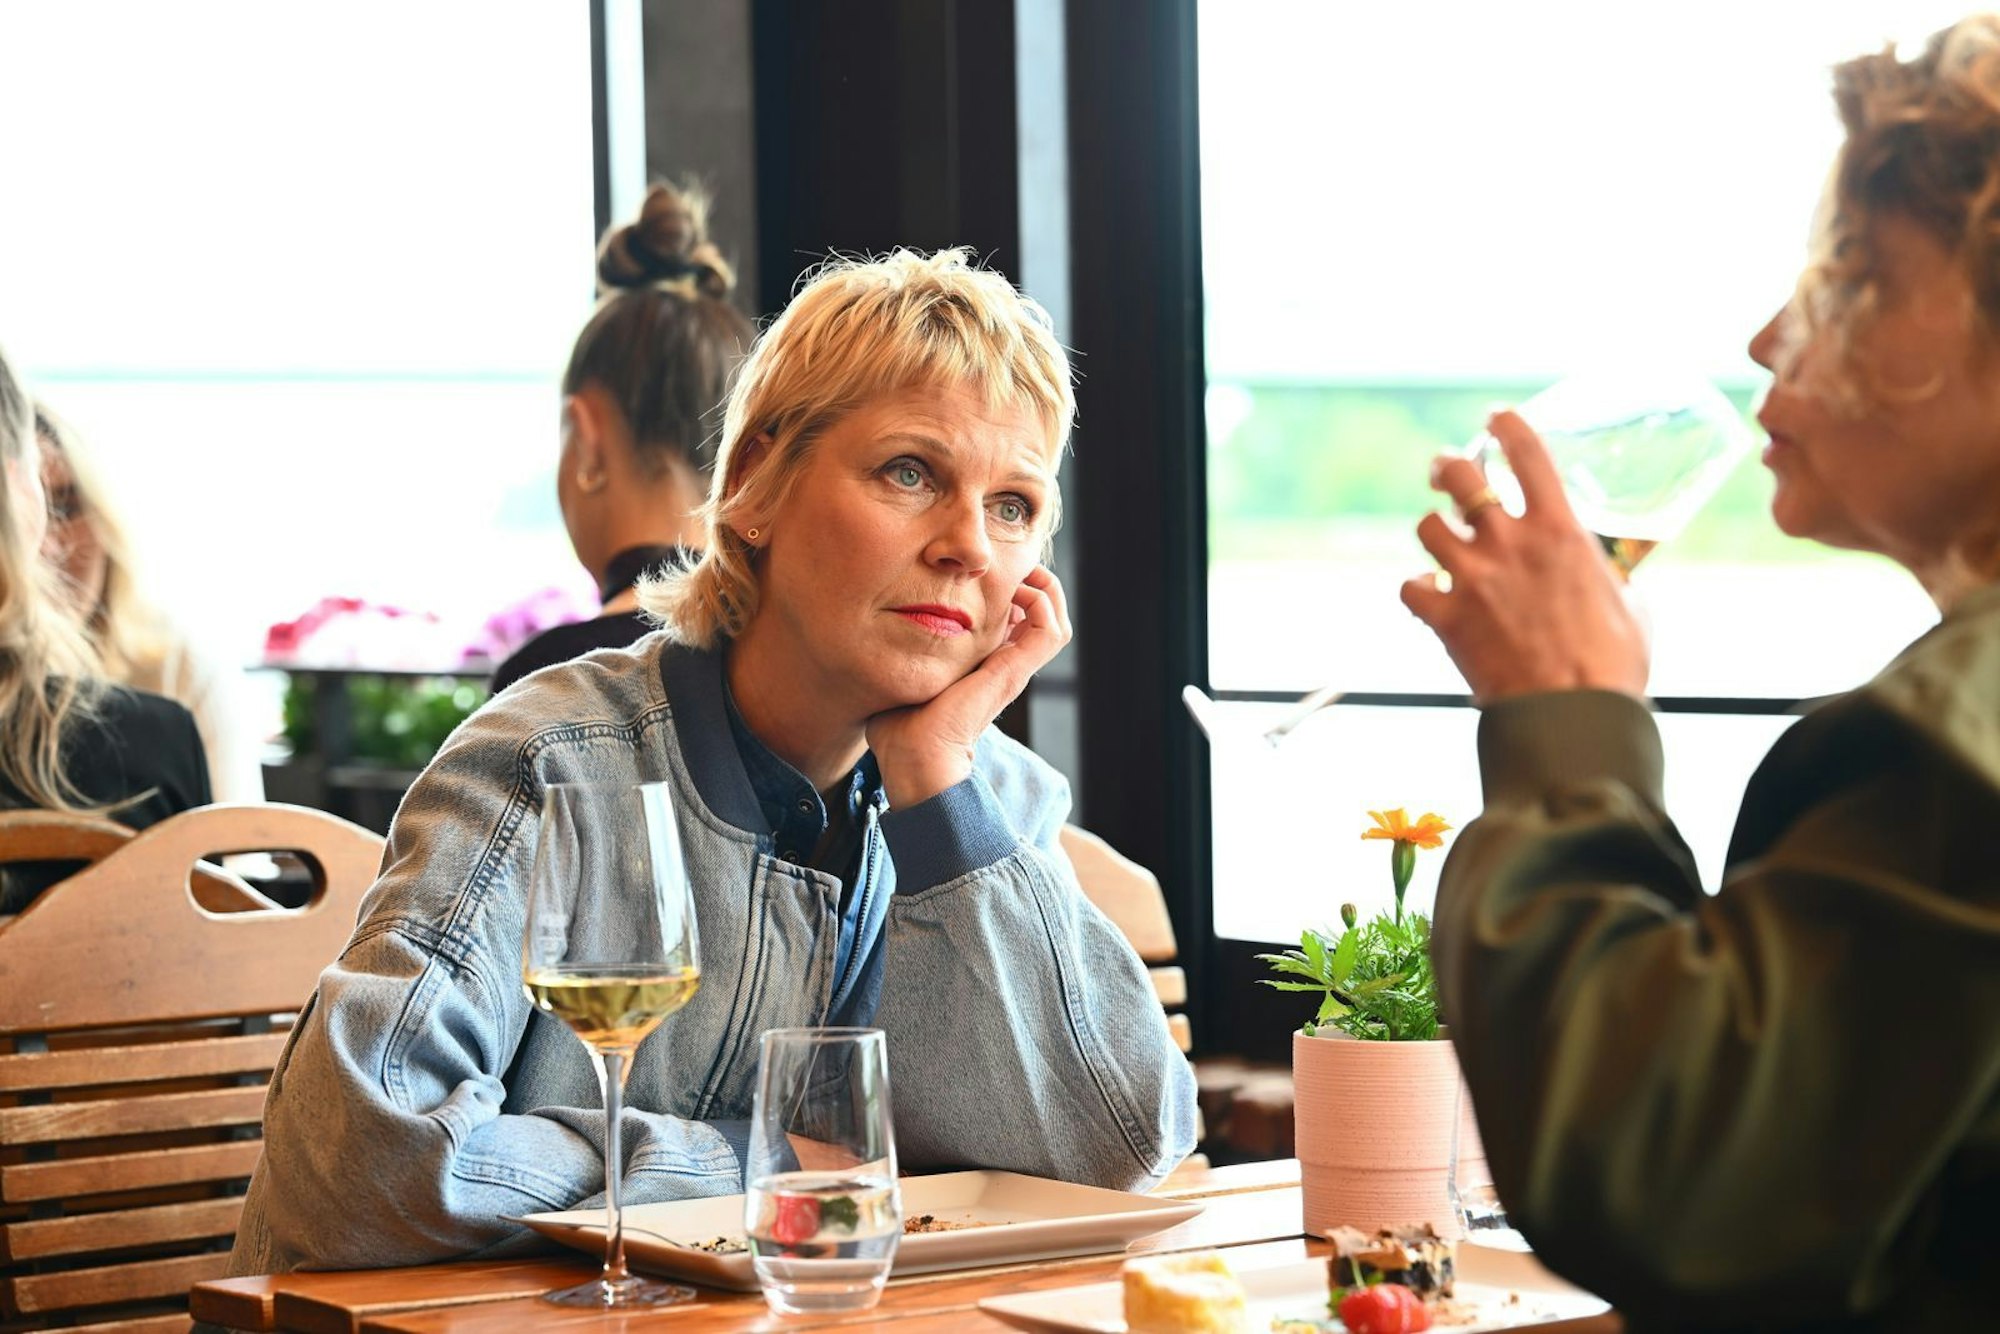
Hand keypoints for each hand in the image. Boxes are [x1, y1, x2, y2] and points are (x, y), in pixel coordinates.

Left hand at [867, 566, 1072, 806]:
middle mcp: (1002, 665)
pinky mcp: (1014, 671)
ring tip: (1019, 572)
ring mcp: (1013, 668)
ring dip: (1043, 589)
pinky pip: (1051, 631)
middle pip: (1040, 616)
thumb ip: (898, 652)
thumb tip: (875, 631)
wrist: (914, 755)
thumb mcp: (900, 674)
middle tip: (1007, 563)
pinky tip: (1015, 591)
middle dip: (1029, 581)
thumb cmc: (898, 725)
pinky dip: (1042, 603)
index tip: (979, 571)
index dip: (1004, 590)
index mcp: (980, 666)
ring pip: (1054, 620)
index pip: (1011, 620)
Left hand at [1401, 411, 1649, 703]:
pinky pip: (1409, 587)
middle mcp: (1509, 542)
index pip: (1526, 452)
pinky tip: (1430, 598)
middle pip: (1459, 476)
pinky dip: (1417, 591)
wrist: (1574, 714)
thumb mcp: (1627, 603)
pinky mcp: (1444, 616)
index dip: (1506, 425)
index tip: (1495, 417)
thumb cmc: (1612, 664)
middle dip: (1447, 467)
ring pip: (1427, 527)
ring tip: (1442, 544)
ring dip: (1433, 532)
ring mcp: (1471, 577)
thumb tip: (1610, 576)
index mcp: (1559, 530)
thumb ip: (1607, 575)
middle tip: (1446, 472)